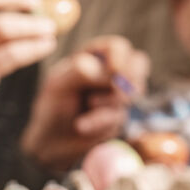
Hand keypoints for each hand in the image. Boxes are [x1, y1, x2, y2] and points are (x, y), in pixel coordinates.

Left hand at [20, 35, 149, 171]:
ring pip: (131, 92)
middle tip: (116, 88)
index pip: (117, 47)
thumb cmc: (51, 106)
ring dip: (107, 103)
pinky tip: (81, 126)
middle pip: (138, 63)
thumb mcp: (60, 84)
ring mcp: (117, 95)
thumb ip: (83, 71)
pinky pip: (120, 117)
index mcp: (92, 57)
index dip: (121, 56)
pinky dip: (100, 121)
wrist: (51, 143)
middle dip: (130, 76)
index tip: (114, 70)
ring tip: (86, 107)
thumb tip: (113, 71)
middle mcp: (108, 73)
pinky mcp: (119, 117)